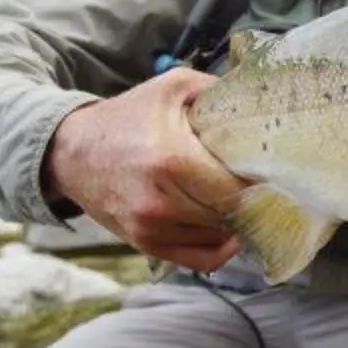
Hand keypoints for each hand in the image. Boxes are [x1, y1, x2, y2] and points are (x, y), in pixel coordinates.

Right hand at [44, 67, 249, 272]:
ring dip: (237, 223)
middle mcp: (161, 202)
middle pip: (232, 216)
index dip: (264, 184)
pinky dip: (221, 246)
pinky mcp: (146, 245)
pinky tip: (228, 228)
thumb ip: (219, 90)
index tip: (277, 173)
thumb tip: (263, 100)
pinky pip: (201, 259)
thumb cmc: (128, 117)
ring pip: (219, 238)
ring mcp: (152, 228)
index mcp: (173, 160)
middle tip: (269, 187)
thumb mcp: (173, 87)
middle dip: (255, 203)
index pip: (238, 190)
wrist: (71, 152)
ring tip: (243, 200)